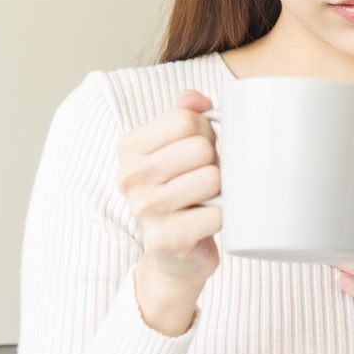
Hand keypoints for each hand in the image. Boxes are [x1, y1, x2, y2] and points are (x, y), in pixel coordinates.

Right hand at [116, 90, 222, 334]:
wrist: (175, 253)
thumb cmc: (181, 190)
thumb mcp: (178, 147)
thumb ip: (185, 114)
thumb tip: (195, 99)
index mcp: (130, 148)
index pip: (186, 119)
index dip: (206, 132)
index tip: (198, 151)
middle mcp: (130, 177)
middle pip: (201, 147)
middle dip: (215, 161)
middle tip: (205, 178)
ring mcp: (145, 209)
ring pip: (212, 178)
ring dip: (221, 189)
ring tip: (207, 198)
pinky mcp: (166, 239)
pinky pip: (216, 213)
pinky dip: (223, 216)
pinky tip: (207, 220)